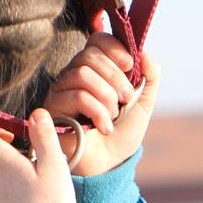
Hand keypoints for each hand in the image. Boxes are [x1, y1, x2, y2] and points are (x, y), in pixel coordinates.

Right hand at [42, 33, 161, 175]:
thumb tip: (145, 53)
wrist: (109, 163)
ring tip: (113, 115)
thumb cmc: (122, 132)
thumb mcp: (142, 103)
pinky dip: (98, 111)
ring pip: (83, 74)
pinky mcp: (53, 107)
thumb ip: (149, 77)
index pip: (98, 40)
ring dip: (106, 96)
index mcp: (95, 68)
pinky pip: (78, 96)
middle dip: (115, 78)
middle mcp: (74, 74)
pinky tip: (104, 126)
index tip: (130, 66)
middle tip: (125, 99)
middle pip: (90, 56)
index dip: (114, 48)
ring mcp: (61, 90)